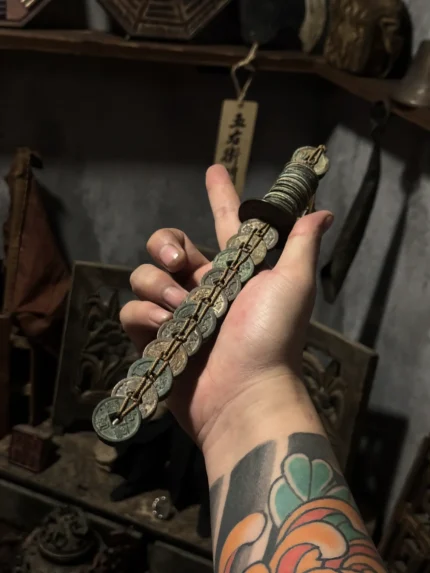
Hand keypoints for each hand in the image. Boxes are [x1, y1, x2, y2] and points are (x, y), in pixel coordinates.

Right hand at [120, 165, 332, 453]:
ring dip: (157, 286)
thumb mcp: (292, 285)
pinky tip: (161, 327)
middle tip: (178, 261)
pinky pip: (132, 312)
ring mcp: (176, 315)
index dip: (221, 196)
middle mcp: (202, 288)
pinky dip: (144, 316)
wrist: (244, 396)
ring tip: (179, 308)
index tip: (214, 170)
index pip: (224, 224)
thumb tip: (322, 210)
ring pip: (145, 277)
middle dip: (163, 243)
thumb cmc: (272, 338)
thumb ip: (299, 244)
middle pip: (167, 246)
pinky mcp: (154, 341)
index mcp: (233, 272)